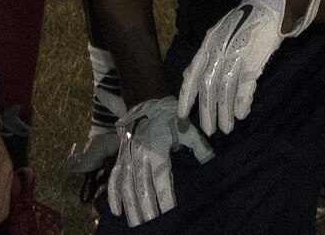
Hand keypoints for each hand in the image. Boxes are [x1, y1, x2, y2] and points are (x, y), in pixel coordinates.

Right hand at [106, 96, 213, 224]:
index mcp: (156, 149)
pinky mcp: (120, 159)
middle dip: (147, 208)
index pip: (160, 178)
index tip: (170, 212)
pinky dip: (113, 195)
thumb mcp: (187, 129)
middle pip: (141, 186)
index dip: (165, 196)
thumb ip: (199, 147)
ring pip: (126, 186)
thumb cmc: (169, 117)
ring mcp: (127, 158)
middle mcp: (138, 156)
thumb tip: (212, 161)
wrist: (145, 102)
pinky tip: (116, 211)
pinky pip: (113, 178)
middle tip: (152, 225)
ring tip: (136, 224)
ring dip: (130, 206)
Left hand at [177, 0, 323, 135]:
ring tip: (227, 128)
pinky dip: (241, 101)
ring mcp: (236, 54)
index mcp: (208, 43)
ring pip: (225, 89)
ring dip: (225, 112)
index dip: (186, 95)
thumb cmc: (244, 23)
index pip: (192, 73)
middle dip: (207, 110)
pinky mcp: (253, 59)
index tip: (183, 115)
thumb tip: (197, 81)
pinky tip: (241, 114)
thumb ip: (210, 57)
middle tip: (208, 131)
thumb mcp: (221, 36)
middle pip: (208, 85)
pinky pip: (244, 86)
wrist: (271, 7)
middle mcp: (218, 49)